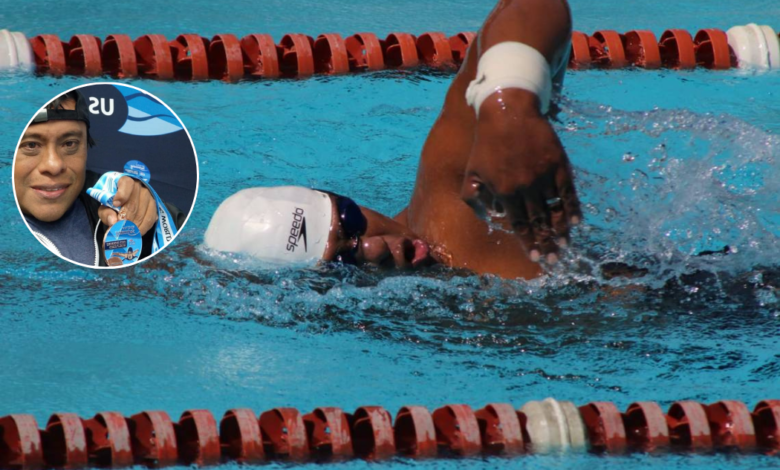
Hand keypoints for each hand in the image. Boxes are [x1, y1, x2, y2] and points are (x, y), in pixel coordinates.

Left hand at [98, 176, 157, 235]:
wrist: (125, 202)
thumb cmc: (113, 203)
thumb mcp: (105, 207)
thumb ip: (106, 213)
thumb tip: (113, 222)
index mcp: (125, 181)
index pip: (127, 184)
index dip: (122, 194)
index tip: (115, 204)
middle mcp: (140, 187)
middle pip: (134, 203)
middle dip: (126, 219)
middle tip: (119, 229)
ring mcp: (150, 196)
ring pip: (144, 213)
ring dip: (134, 226)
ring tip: (127, 233)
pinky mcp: (155, 206)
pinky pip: (151, 219)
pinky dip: (143, 228)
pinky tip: (136, 232)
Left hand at [460, 90, 581, 262]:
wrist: (507, 113)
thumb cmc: (486, 144)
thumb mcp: (472, 172)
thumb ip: (474, 197)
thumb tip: (491, 216)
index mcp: (503, 192)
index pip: (519, 225)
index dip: (528, 242)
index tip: (535, 257)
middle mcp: (524, 187)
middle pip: (539, 223)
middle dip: (547, 244)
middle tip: (554, 260)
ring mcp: (543, 175)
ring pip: (555, 210)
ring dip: (561, 231)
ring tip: (565, 246)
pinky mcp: (557, 163)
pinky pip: (568, 192)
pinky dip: (572, 208)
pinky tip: (576, 222)